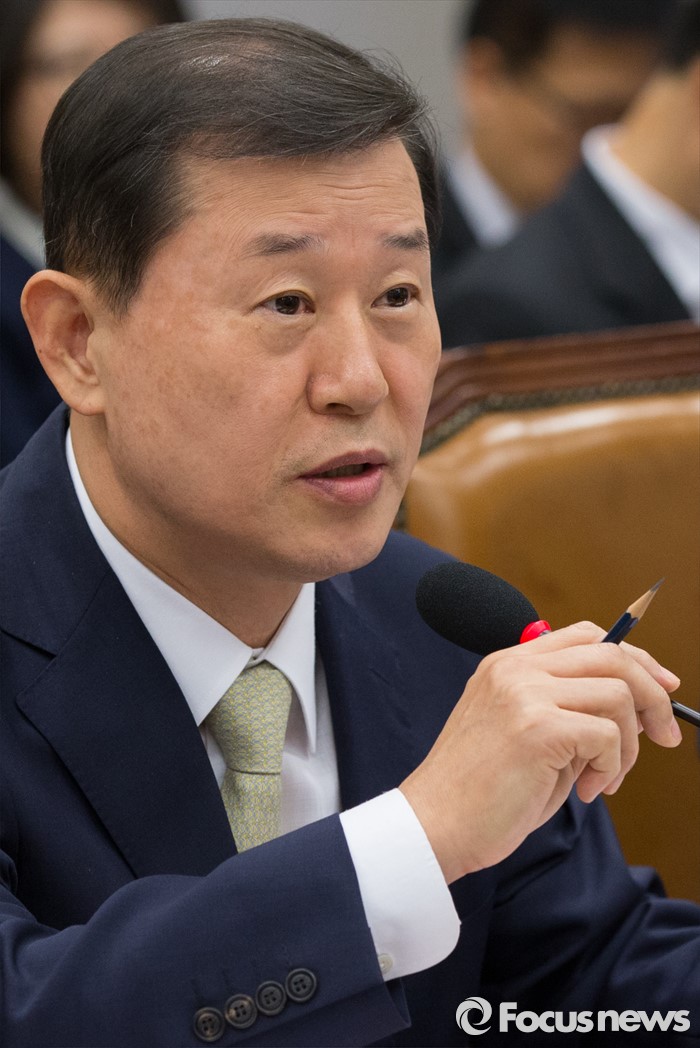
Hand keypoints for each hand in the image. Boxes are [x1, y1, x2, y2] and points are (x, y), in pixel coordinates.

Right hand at [400, 622, 681, 883]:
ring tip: (603, 778)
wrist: (436, 825)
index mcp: (508, 664)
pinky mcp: (538, 727)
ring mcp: (525, 692)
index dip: (634, 659)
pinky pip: (607, 734)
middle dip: (653, 696)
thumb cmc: (481, 792)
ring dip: (628, 744)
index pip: (587, 636)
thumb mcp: (525, 733)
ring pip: (618, 694)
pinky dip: (610, 766)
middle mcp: (515, 668)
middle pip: (613, 654)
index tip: (661, 689)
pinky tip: (585, 790)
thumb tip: (637, 707)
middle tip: (666, 735)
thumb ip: (568, 710)